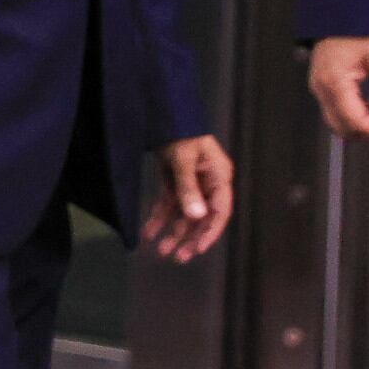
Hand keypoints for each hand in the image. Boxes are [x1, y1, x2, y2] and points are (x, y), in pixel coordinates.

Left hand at [144, 135, 233, 263]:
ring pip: (185, 213)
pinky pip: (169, 203)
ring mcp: (192, 182)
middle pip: (202, 216)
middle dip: (189, 237)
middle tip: (178, 258)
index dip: (210, 232)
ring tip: (160, 251)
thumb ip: (188, 188)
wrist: (160, 110)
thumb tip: (196, 217)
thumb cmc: (177, 129)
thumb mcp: (182, 158)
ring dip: (173, 232)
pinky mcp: (175, 180)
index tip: (198, 249)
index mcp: (219, 175)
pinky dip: (160, 217)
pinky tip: (148, 232)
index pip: (220, 210)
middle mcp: (208, 182)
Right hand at [309, 36, 368, 139]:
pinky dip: (358, 116)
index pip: (355, 122)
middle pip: (344, 129)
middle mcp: (322, 90)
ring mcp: (320, 91)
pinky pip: (339, 114)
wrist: (338, 19)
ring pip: (341, 125)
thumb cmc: (356, 32)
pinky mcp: (323, 90)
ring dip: (365, 123)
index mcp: (335, 82)